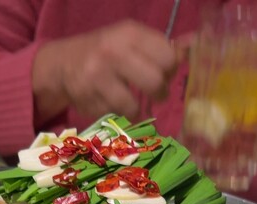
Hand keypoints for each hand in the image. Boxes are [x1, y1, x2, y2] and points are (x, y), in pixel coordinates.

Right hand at [33, 19, 177, 125]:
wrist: (62, 64)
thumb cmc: (105, 52)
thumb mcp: (131, 40)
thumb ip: (161, 46)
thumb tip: (193, 45)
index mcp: (130, 33)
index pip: (167, 56)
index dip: (171, 69)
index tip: (165, 73)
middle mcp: (114, 51)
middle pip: (156, 82)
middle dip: (160, 93)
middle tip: (157, 94)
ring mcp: (99, 77)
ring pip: (135, 106)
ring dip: (138, 109)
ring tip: (133, 103)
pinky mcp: (90, 99)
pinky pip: (116, 116)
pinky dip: (119, 115)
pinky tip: (112, 104)